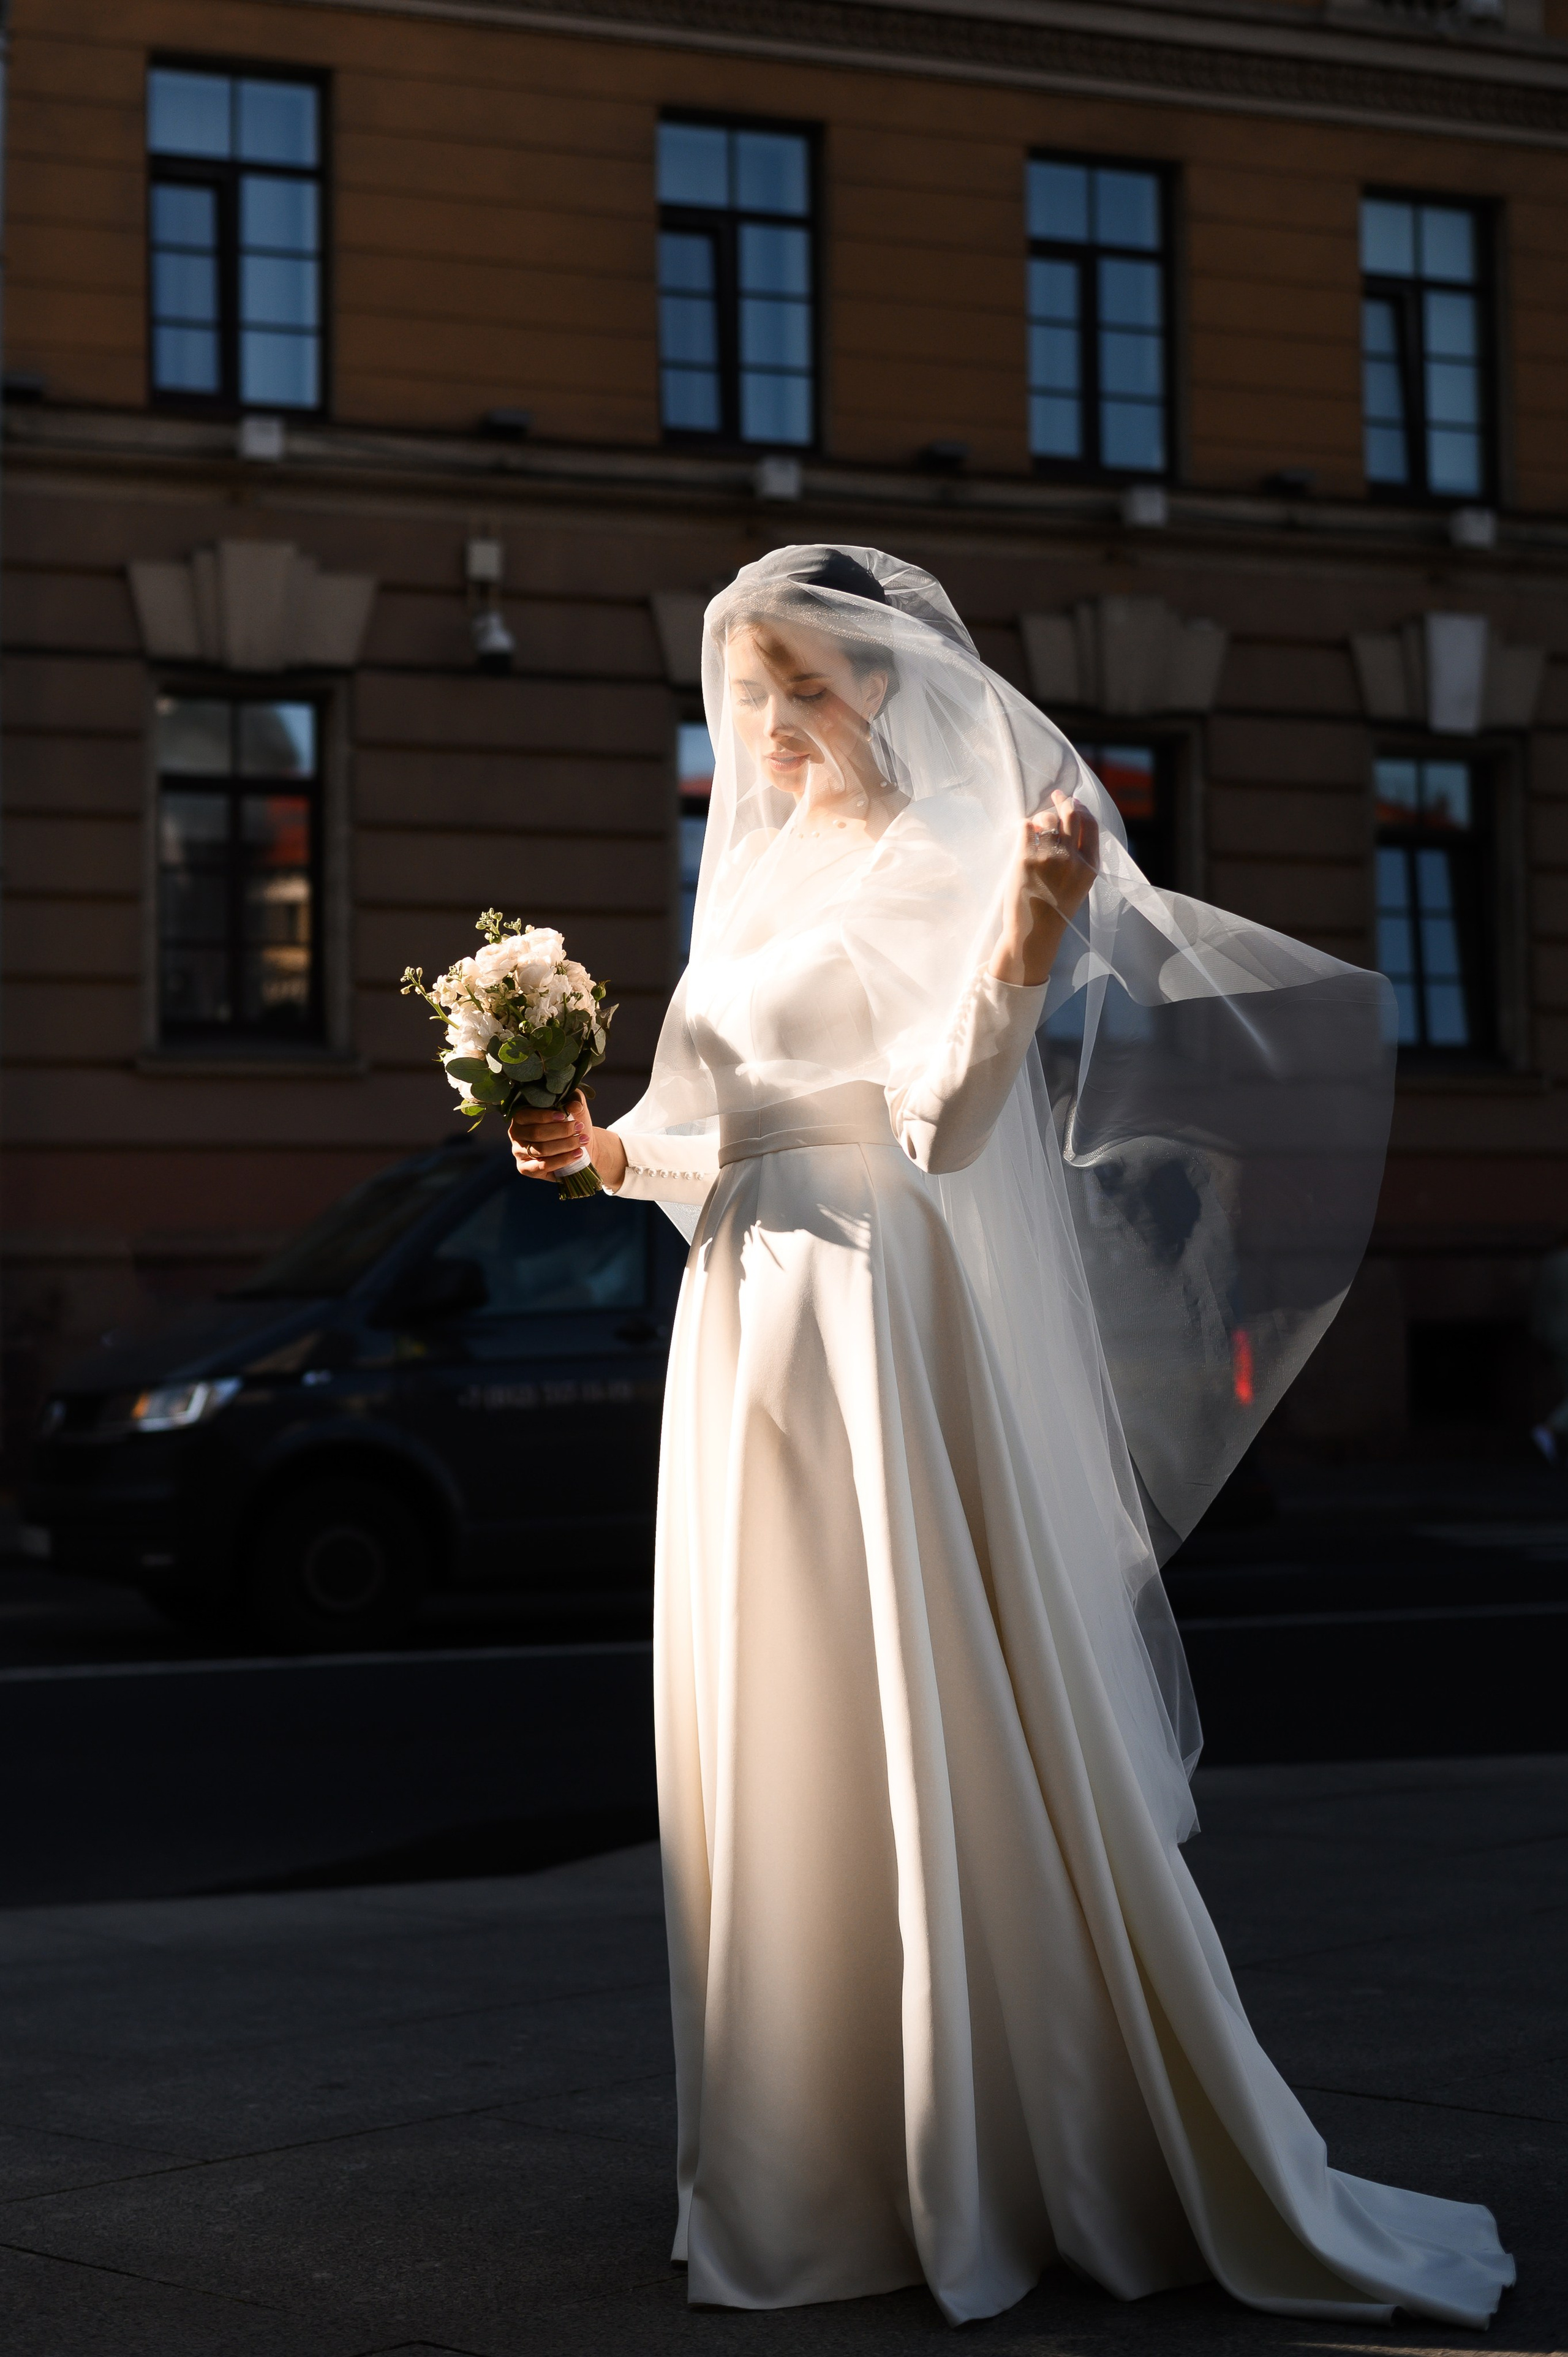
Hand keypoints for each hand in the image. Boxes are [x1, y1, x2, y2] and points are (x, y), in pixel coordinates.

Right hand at [508, 1093, 627, 1190]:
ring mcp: (518, 1152)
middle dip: (561, 1131)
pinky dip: (562, 1160)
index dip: (546, 1116)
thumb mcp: (573, 1108)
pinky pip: (543, 1166)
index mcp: (521, 1116)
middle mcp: (516, 1133)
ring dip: (565, 1145)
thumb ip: (574, 1101)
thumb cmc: (571, 1124)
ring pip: (542, 1150)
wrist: (577, 1146)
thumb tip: (574, 1106)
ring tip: (582, 1140)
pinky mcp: (525, 1168)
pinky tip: (577, 1154)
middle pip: (537, 1133)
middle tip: (580, 1128)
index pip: (528, 1115)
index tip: (565, 1116)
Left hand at [989, 789, 1098, 987]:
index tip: (1073, 801)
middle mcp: (1073, 859)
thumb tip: (1073, 826)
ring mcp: (1049, 858)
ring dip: (1041, 817)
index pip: (1091, 825)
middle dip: (1064, 801)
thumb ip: (1081, 859)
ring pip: (1048, 819)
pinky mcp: (1026, 859)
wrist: (1035, 933)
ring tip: (1035, 826)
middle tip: (1056, 795)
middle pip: (1072, 815)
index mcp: (1090, 866)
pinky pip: (1026, 827)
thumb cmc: (1056, 909)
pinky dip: (1025, 825)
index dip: (1081, 808)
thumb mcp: (1080, 885)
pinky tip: (1024, 833)